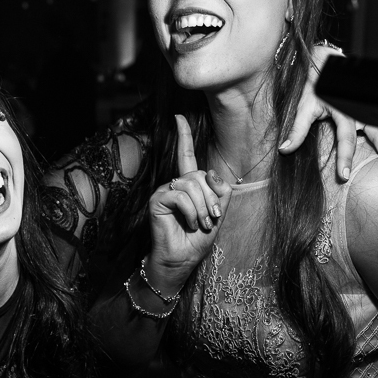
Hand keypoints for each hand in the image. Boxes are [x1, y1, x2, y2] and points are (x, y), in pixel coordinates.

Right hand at [147, 115, 231, 284]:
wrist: (181, 261)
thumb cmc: (196, 240)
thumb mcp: (218, 214)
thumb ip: (220, 192)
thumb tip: (210, 172)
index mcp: (188, 185)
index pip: (186, 156)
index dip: (183, 135)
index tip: (178, 116)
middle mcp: (174, 184)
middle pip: (199, 174)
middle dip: (211, 198)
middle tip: (211, 219)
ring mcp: (164, 191)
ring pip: (192, 184)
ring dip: (203, 207)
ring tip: (201, 224)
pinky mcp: (157, 200)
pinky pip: (180, 195)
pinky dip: (191, 211)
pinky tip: (190, 223)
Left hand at [280, 43, 377, 178]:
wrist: (327, 63)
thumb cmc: (315, 86)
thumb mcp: (304, 107)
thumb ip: (297, 130)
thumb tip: (284, 149)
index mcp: (342, 110)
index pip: (345, 138)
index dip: (344, 157)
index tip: (344, 176)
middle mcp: (361, 110)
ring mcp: (372, 109)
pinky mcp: (377, 108)